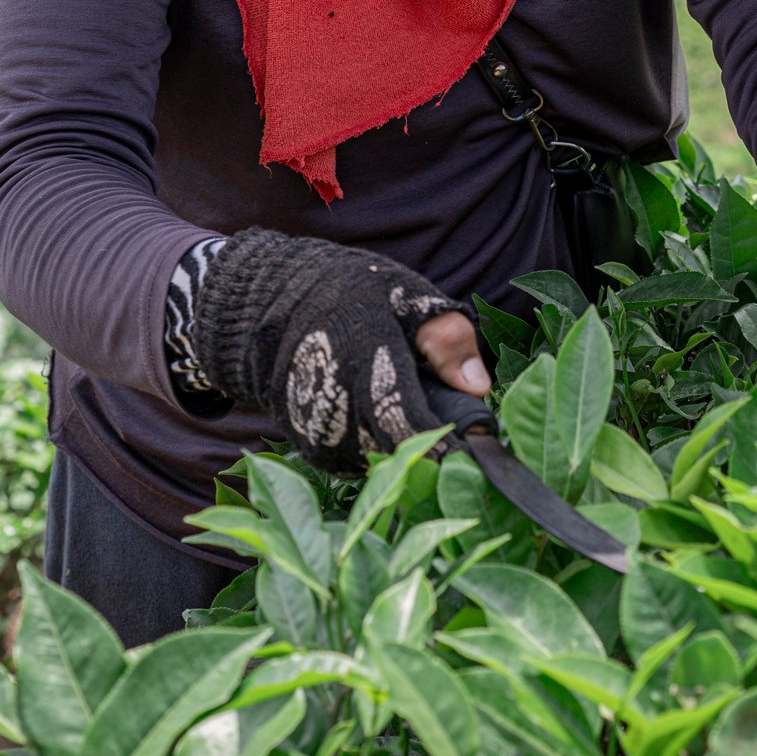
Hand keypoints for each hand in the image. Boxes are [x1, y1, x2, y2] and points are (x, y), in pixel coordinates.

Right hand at [191, 229, 475, 472]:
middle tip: (454, 416)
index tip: (484, 446)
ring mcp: (322, 438)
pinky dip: (382, 445)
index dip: (455, 445)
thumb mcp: (404, 294)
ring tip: (412, 403)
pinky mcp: (315, 452)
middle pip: (407, 453)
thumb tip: (479, 387)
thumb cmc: (348, 292)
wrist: (271, 306)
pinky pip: (363, 463)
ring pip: (387, 462)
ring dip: (409, 445)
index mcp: (365, 366)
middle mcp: (338, 411)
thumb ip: (446, 337)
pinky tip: (383, 412)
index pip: (417, 429)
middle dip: (438, 443)